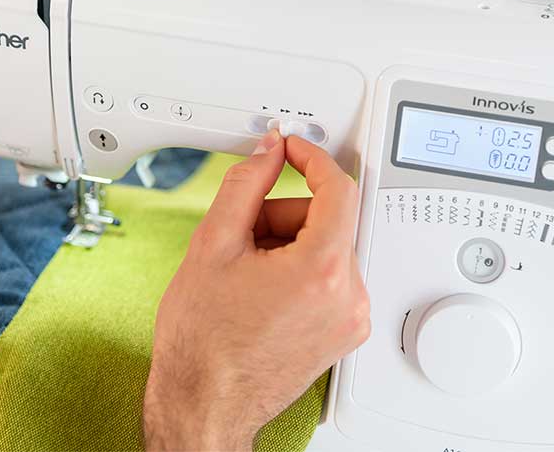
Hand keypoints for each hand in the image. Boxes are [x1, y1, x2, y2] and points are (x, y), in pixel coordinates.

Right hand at [143, 131, 369, 450]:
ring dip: (288, 246)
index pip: (339, 188)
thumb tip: (267, 154)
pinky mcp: (344, 333)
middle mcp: (349, 297)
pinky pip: (330, 280)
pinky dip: (300, 272)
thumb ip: (245, 185)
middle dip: (282, 217)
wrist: (205, 403)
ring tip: (246, 274)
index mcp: (322, 271)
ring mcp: (350, 319)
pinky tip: (263, 291)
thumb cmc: (203, 343)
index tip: (294, 151)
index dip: (312, 159)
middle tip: (242, 236)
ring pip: (327, 250)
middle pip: (328, 222)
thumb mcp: (213, 246)